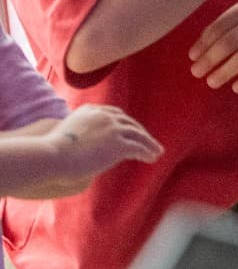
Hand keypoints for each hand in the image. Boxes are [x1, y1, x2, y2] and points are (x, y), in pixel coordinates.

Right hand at [44, 106, 161, 184]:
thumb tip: (81, 146)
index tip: (132, 130)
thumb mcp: (63, 136)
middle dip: (140, 132)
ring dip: (149, 143)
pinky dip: (147, 152)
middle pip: (129, 123)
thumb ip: (76, 135)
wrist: (50, 156)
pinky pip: (138, 147)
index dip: (125, 123)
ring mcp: (113, 129)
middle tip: (149, 141)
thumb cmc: (49, 153)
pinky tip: (152, 158)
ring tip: (157, 152)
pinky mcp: (119, 144)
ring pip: (137, 134)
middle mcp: (104, 116)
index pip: (114, 114)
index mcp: (90, 110)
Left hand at [188, 2, 237, 92]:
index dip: (203, 44)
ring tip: (212, 82)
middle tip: (196, 73)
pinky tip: (236, 88)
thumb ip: (224, 28)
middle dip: (210, 60)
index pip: (218, 27)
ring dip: (225, 72)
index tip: (192, 57)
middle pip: (229, 42)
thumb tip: (197, 51)